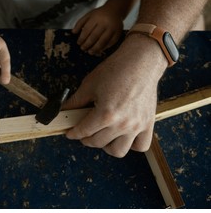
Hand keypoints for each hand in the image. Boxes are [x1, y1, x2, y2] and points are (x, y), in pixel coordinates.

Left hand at [62, 35, 166, 156]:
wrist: (141, 61)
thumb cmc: (116, 70)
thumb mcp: (89, 85)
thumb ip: (75, 102)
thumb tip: (63, 110)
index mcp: (106, 114)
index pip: (84, 132)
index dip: (73, 133)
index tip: (70, 133)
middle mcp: (122, 124)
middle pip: (98, 143)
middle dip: (86, 139)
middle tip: (84, 131)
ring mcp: (137, 126)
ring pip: (118, 151)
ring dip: (107, 146)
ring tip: (103, 135)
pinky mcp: (148, 124)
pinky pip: (140, 146)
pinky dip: (131, 145)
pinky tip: (123, 136)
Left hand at [72, 5, 122, 55]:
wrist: (115, 10)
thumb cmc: (99, 14)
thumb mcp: (88, 15)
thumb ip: (80, 23)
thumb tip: (73, 32)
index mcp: (96, 17)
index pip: (87, 30)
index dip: (82, 38)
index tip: (78, 43)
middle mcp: (105, 23)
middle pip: (94, 36)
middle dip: (87, 44)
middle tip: (83, 49)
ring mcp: (112, 28)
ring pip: (103, 41)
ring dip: (95, 48)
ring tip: (90, 52)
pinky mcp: (118, 33)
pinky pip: (111, 43)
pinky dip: (104, 48)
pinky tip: (99, 50)